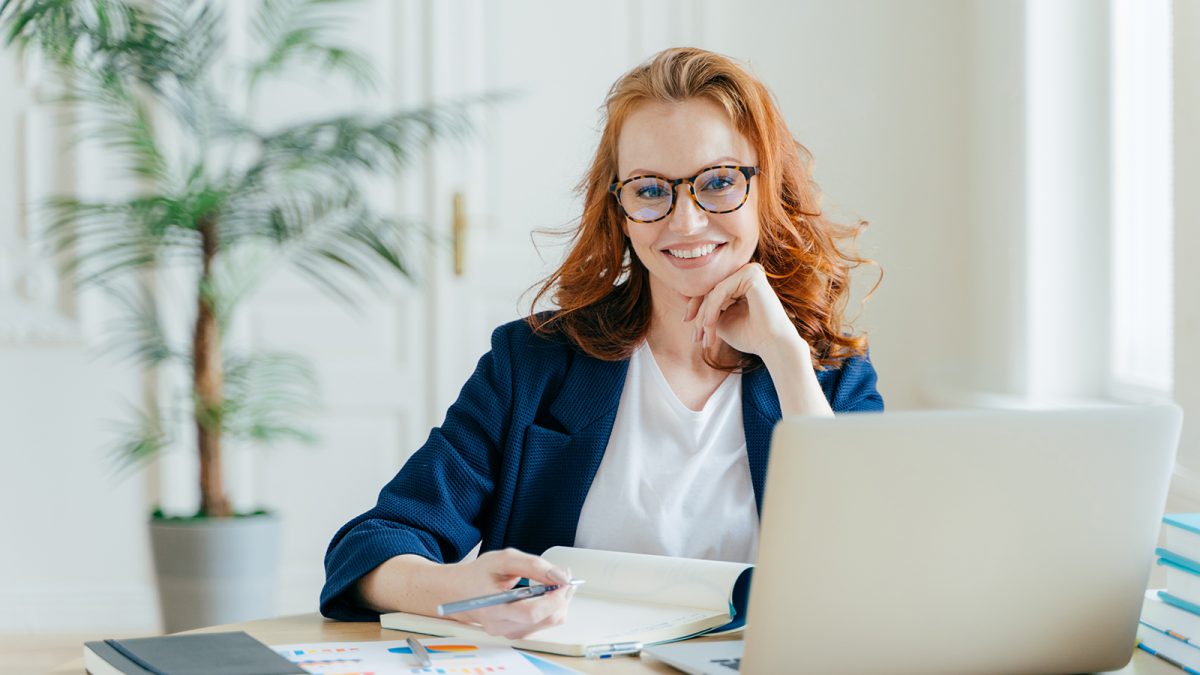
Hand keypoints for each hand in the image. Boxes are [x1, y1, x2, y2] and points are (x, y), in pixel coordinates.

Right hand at [443, 548, 576, 638]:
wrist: (461, 591)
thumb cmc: (479, 574)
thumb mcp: (503, 559)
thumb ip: (533, 565)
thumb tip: (559, 576)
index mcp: (494, 608)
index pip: (531, 613)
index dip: (554, 598)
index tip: (564, 581)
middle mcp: (501, 626)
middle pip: (544, 619)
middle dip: (561, 597)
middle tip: (563, 577)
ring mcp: (509, 632)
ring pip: (548, 623)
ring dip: (558, 603)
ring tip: (554, 583)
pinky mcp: (515, 632)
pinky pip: (542, 623)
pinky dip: (550, 608)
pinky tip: (546, 593)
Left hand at [684, 262, 807, 362]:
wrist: (772, 345)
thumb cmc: (749, 336)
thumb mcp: (720, 320)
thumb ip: (705, 309)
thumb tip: (683, 297)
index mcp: (741, 282)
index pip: (711, 289)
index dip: (695, 306)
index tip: (686, 322)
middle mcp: (746, 273)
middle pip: (710, 289)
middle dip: (698, 313)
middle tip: (695, 336)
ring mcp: (749, 271)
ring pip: (713, 291)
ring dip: (704, 316)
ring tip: (705, 337)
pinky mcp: (751, 274)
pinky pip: (720, 290)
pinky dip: (711, 310)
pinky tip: (709, 325)